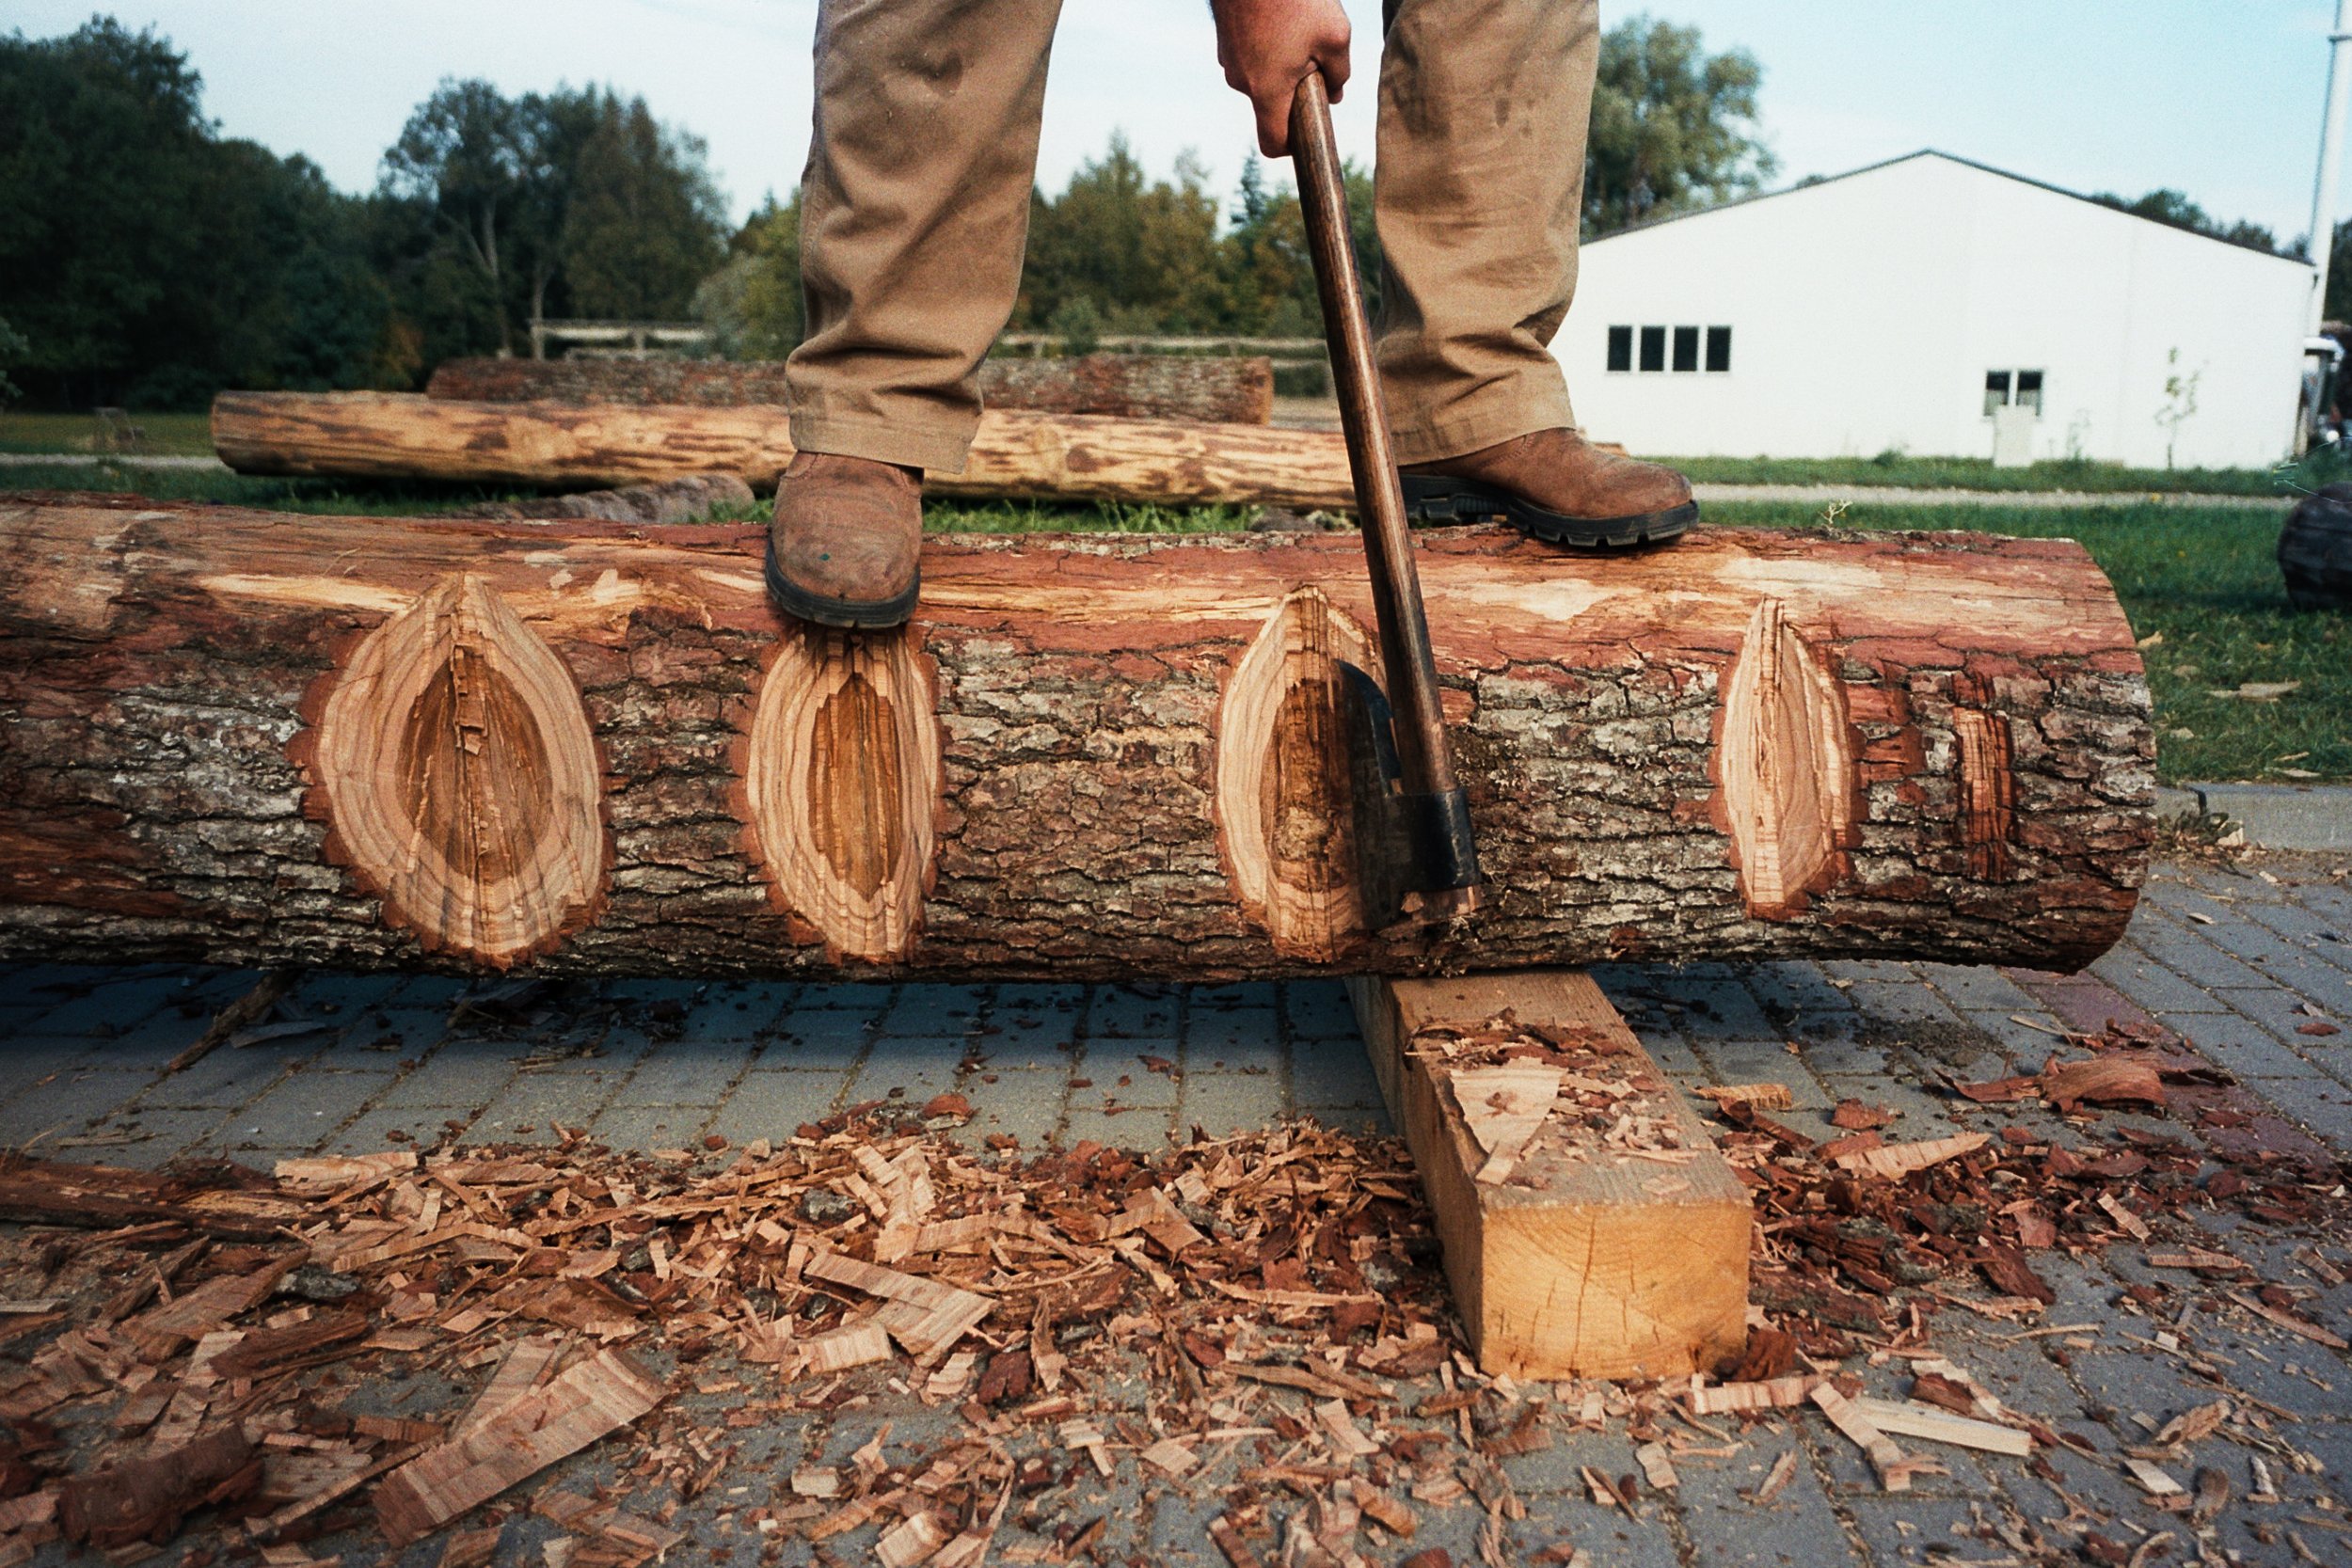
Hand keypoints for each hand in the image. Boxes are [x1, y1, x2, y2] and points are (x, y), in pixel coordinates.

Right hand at [1211, 0, 1351, 157]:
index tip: (1307, 128)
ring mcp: (1229, 59)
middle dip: (1294, 91)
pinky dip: (1267, 46)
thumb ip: (1340, 73)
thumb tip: (1336, 93)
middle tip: (1315, 58)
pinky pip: (1251, 55)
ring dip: (1281, 65)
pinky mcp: (1225, 39)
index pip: (1272, 143)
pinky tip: (1281, 18)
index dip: (1292, 146)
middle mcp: (1241, 81)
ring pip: (1261, 76)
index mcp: (1267, 90)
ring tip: (1298, 29)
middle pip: (1270, 105)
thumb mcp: (1335, 36)